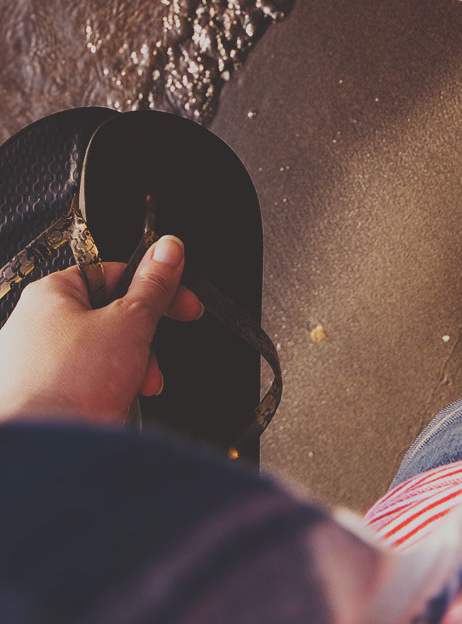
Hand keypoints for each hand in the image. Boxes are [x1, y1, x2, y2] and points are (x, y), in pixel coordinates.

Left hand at [0, 235, 203, 423]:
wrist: (41, 452)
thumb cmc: (67, 386)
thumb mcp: (130, 322)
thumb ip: (154, 285)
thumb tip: (169, 249)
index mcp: (53, 294)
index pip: (115, 273)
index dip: (156, 287)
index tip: (183, 304)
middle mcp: (39, 324)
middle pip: (114, 318)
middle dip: (144, 342)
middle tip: (153, 356)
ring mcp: (39, 364)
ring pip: (106, 354)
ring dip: (131, 371)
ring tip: (132, 388)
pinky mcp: (46, 397)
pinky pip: (90, 383)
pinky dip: (109, 392)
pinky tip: (112, 405)